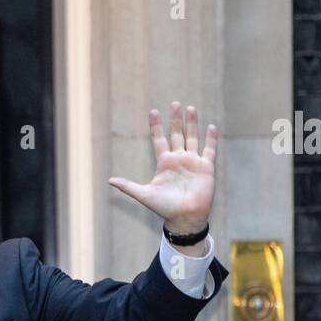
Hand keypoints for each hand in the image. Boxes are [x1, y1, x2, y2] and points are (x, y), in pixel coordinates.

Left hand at [108, 101, 216, 233]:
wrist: (184, 217)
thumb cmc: (164, 207)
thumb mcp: (144, 194)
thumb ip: (128, 186)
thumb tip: (110, 180)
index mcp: (164, 163)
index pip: (159, 140)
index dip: (156, 126)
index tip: (153, 111)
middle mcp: (178, 159)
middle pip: (177, 134)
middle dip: (176, 120)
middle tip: (175, 103)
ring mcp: (192, 162)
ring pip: (192, 138)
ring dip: (192, 124)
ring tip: (190, 109)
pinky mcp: (206, 167)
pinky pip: (209, 150)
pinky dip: (210, 139)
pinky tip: (210, 126)